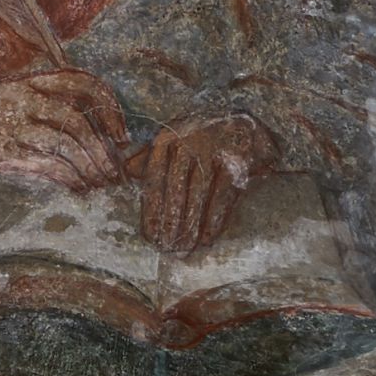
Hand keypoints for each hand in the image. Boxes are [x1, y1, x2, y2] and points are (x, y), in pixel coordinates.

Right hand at [0, 70, 125, 191]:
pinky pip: (44, 163)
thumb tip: (100, 135)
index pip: (82, 82)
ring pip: (63, 143)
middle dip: (102, 149)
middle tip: (114, 171)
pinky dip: (68, 178)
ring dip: (89, 167)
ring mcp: (13, 124)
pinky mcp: (1, 150)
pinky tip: (78, 188)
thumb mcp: (20, 97)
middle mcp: (25, 99)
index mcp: (34, 82)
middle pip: (76, 120)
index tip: (121, 134)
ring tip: (99, 183)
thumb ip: (53, 106)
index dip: (109, 106)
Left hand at [130, 113, 273, 252]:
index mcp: (168, 138)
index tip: (150, 237)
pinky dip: (214, 221)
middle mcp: (189, 140)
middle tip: (167, 249)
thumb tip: (125, 172)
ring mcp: (215, 147)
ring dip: (190, 227)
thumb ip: (150, 156)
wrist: (250, 126)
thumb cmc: (206, 140)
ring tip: (184, 249)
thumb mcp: (175, 142)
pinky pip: (222, 196)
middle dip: (170, 223)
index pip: (154, 179)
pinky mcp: (238, 159)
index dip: (151, 211)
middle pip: (175, 189)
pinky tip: (207, 239)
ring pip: (197, 195)